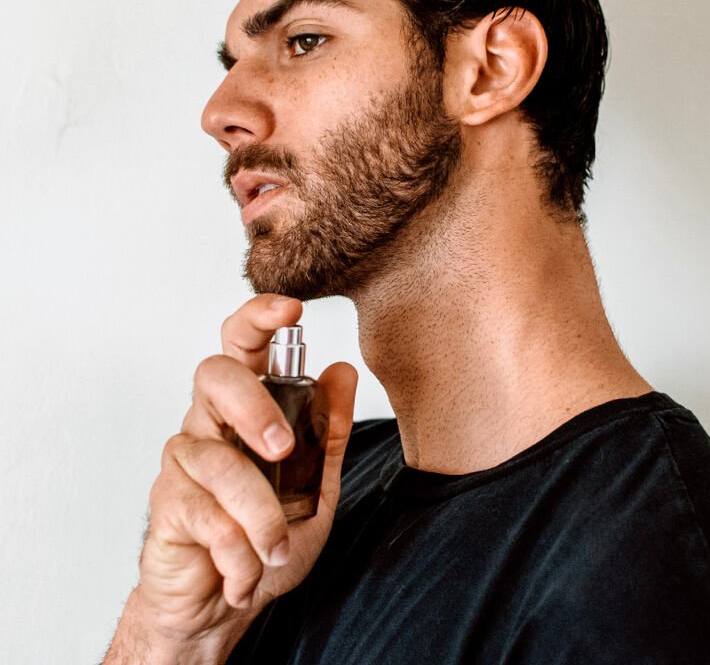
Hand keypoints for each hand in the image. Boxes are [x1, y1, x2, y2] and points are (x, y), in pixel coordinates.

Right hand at [106, 295, 356, 662]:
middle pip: (215, 375)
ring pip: (219, 460)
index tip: (291, 309)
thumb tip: (341, 371)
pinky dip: (239, 550)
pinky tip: (244, 570)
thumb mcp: (316, 485)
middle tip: (284, 451)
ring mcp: (185, 459)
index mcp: (248, 406)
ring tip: (276, 546)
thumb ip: (329, 431)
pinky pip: (207, 513)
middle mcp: (210, 421)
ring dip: (261, 513)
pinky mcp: (167, 501)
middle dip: (253, 407)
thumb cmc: (269, 536)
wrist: (227, 602)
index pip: (242, 344)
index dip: (259, 318)